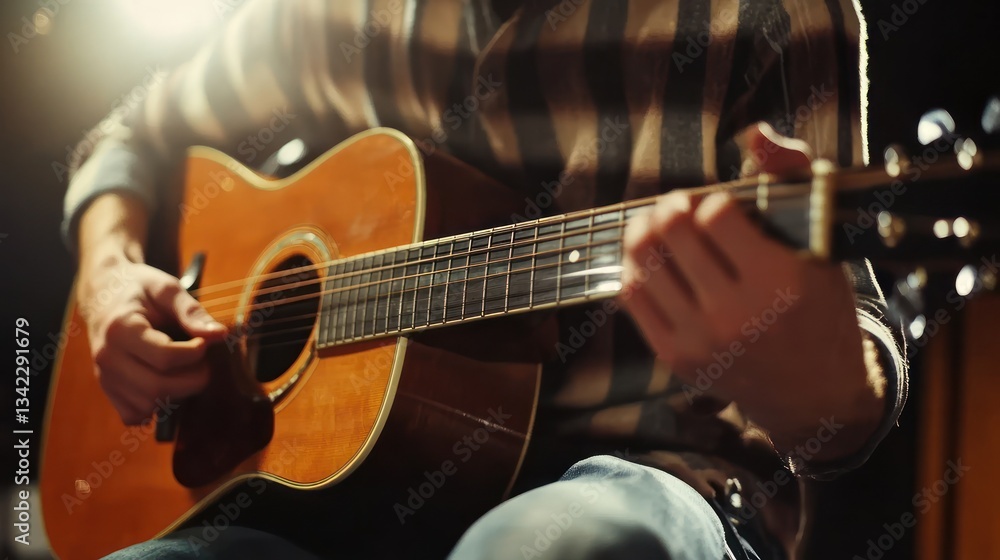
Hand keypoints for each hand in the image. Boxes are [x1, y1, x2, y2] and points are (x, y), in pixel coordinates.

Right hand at [78, 254, 226, 424]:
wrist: (105, 295)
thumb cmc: (139, 289)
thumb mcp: (166, 288)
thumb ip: (192, 311)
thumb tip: (219, 335)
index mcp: (120, 329)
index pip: (165, 358)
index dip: (195, 354)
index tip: (203, 343)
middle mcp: (107, 357)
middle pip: (157, 388)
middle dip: (192, 379)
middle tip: (203, 362)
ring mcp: (104, 377)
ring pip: (148, 405)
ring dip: (177, 393)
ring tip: (184, 370)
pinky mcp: (108, 390)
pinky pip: (134, 415)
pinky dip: (155, 407)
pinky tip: (166, 383)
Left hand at [620, 123, 882, 460]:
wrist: (814, 392)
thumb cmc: (818, 305)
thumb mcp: (820, 241)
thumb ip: (790, 177)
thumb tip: (754, 131)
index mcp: (779, 281)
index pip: (714, 214)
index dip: (713, 199)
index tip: (722, 206)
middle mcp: (735, 313)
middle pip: (670, 230)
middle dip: (671, 206)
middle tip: (680, 206)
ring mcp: (700, 339)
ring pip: (641, 260)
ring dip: (645, 230)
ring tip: (659, 226)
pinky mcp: (675, 357)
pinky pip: (631, 294)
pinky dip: (636, 267)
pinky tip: (653, 261)